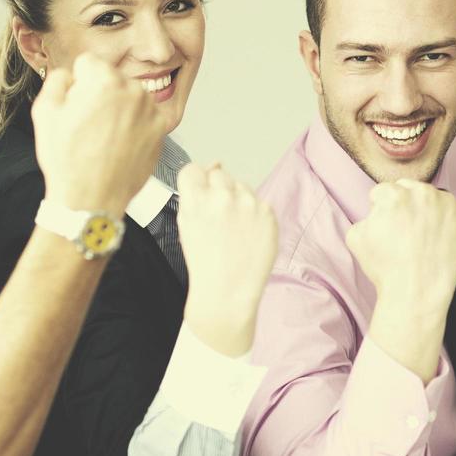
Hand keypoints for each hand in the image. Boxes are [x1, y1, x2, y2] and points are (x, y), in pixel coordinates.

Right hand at [31, 53, 166, 213]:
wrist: (91, 199)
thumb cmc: (68, 160)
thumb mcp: (44, 111)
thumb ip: (58, 79)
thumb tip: (71, 74)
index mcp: (104, 81)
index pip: (89, 63)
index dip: (77, 83)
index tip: (76, 104)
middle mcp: (133, 91)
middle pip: (111, 78)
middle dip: (100, 93)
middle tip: (88, 124)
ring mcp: (150, 111)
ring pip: (130, 96)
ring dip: (119, 108)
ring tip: (103, 137)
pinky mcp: (161, 130)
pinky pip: (144, 116)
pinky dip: (134, 125)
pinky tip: (119, 144)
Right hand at [177, 163, 278, 356]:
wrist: (228, 292)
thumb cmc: (205, 261)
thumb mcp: (187, 224)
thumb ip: (196, 191)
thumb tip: (215, 163)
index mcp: (196, 200)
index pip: (193, 170)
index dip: (195, 184)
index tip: (199, 197)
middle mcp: (222, 197)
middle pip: (218, 174)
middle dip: (217, 190)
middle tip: (218, 218)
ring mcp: (248, 204)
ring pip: (241, 186)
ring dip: (237, 200)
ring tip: (233, 230)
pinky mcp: (268, 213)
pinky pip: (258, 201)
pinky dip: (254, 214)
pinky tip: (247, 235)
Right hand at [347, 179, 455, 318]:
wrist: (418, 292)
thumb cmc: (386, 268)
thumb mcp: (356, 238)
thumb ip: (365, 215)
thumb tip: (377, 212)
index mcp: (393, 194)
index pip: (384, 191)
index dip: (381, 209)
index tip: (387, 226)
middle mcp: (421, 192)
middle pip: (409, 188)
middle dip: (405, 204)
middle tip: (404, 230)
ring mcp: (446, 203)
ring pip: (432, 197)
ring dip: (426, 209)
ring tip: (422, 237)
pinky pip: (452, 210)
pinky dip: (446, 221)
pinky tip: (437, 239)